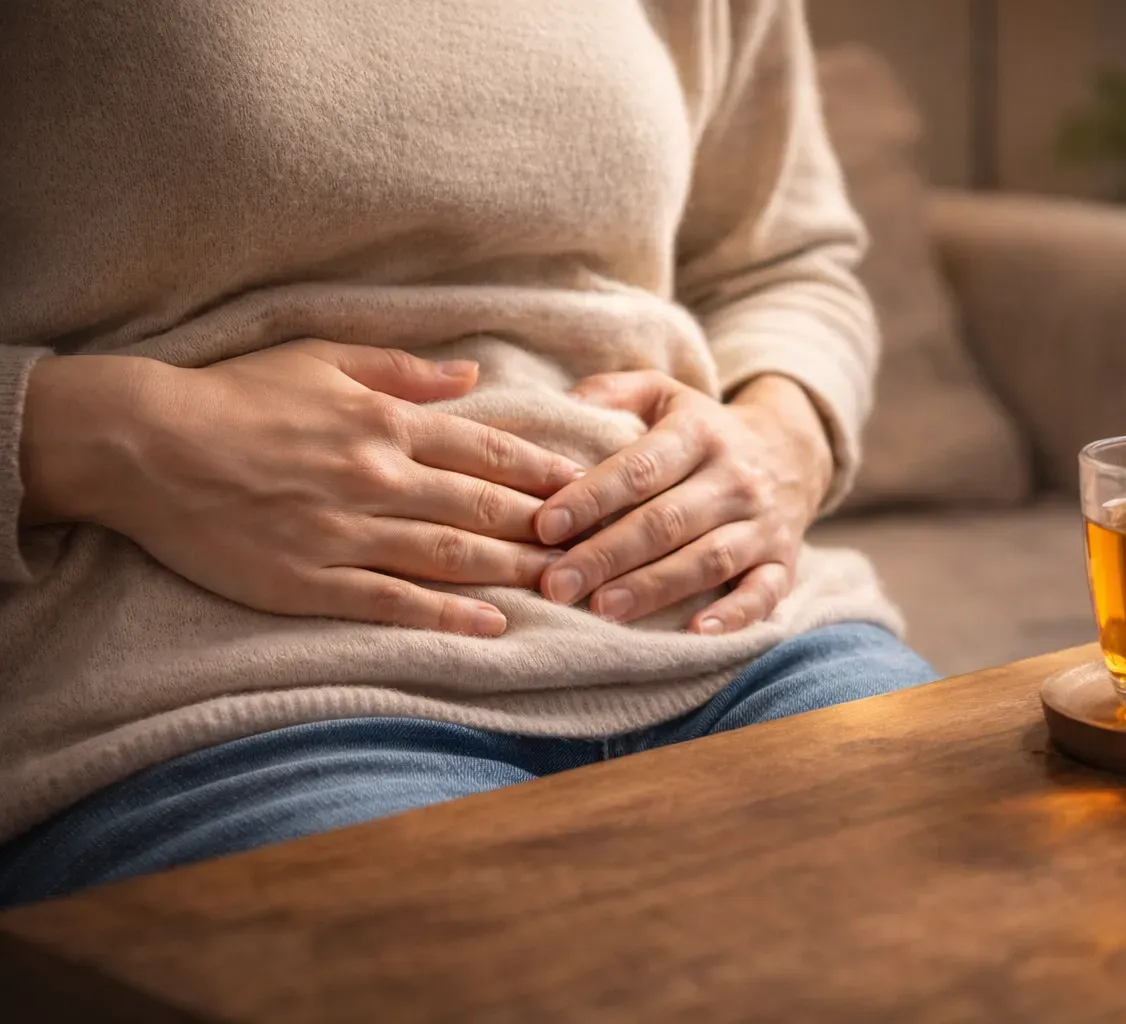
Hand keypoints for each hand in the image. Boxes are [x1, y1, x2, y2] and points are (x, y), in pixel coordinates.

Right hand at [21, 340, 583, 635]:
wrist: (143, 443)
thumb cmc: (234, 394)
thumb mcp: (322, 359)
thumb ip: (403, 369)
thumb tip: (471, 375)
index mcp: (383, 421)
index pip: (484, 448)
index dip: (541, 471)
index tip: (584, 487)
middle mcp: (376, 477)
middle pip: (481, 508)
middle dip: (545, 528)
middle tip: (595, 544)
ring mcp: (344, 532)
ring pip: (450, 556)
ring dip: (513, 572)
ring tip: (562, 584)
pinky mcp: (309, 579)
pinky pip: (393, 601)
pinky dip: (447, 614)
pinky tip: (493, 625)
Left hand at [533, 371, 832, 633]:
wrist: (792, 451)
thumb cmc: (704, 430)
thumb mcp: (665, 394)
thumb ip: (613, 392)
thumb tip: (561, 406)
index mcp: (700, 433)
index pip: (641, 468)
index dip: (592, 498)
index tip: (546, 526)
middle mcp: (735, 478)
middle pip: (666, 521)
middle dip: (607, 555)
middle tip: (557, 585)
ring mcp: (762, 523)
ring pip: (707, 559)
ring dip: (653, 588)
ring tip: (602, 610)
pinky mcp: (784, 562)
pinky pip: (764, 593)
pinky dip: (734, 616)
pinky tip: (697, 633)